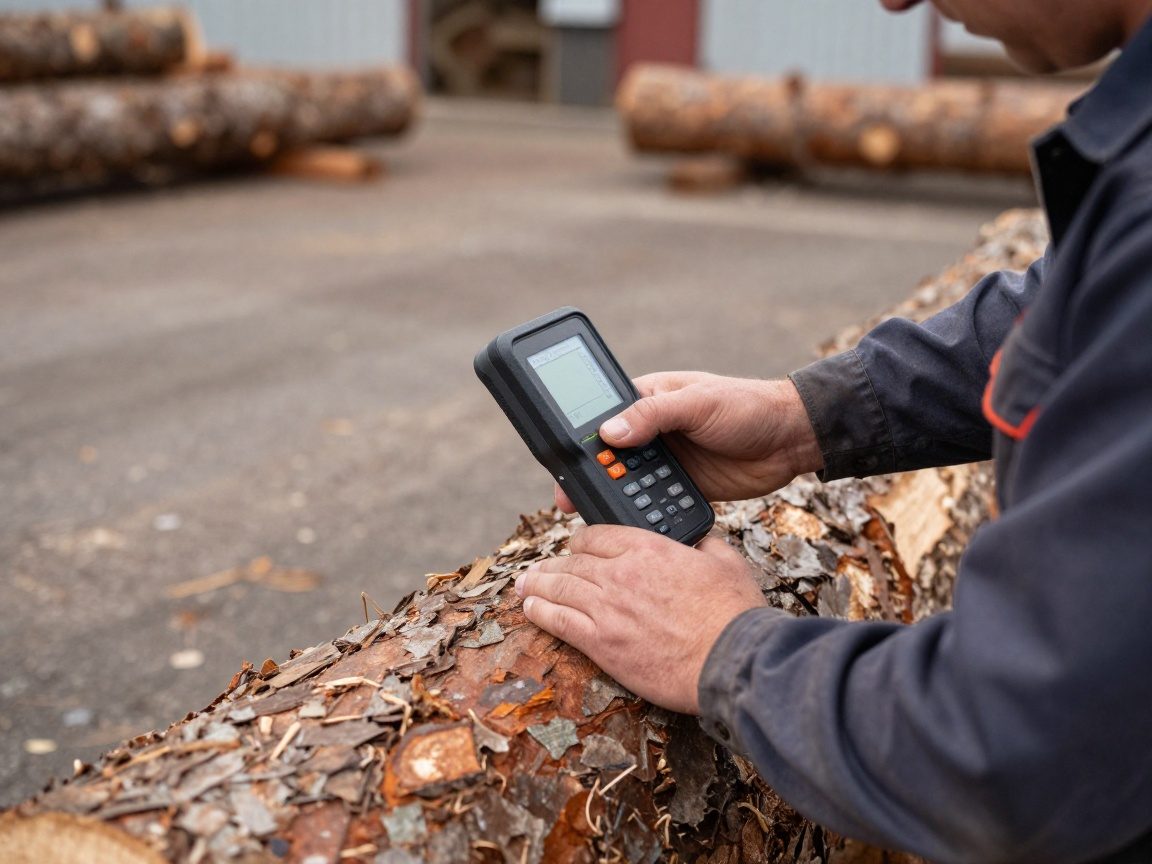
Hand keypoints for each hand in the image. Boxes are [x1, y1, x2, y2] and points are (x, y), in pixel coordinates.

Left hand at [515, 525, 765, 714]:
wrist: (730, 659)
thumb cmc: (733, 614)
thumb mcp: (726, 562)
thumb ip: (704, 544)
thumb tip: (700, 540)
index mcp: (648, 548)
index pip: (598, 535)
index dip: (583, 541)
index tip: (578, 547)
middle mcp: (620, 573)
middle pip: (573, 561)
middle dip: (552, 563)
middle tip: (538, 568)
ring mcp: (607, 608)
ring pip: (559, 588)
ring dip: (537, 584)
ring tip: (524, 584)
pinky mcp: (601, 642)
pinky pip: (558, 621)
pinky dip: (540, 612)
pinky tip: (530, 609)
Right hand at [555, 373, 821, 511]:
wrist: (792, 439)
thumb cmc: (747, 405)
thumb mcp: (698, 403)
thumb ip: (653, 415)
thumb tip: (609, 432)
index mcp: (647, 399)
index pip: (602, 417)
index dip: (581, 439)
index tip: (561, 461)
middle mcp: (651, 430)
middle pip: (608, 455)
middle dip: (588, 476)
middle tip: (567, 500)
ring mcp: (667, 460)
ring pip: (628, 481)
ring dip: (613, 497)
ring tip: (593, 517)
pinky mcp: (682, 486)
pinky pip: (653, 501)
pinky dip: (642, 513)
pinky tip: (629, 527)